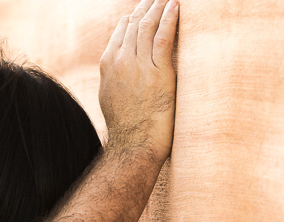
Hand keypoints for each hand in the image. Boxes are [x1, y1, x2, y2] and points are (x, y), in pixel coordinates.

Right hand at [99, 0, 179, 163]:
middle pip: (135, 23)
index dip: (135, 15)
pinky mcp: (158, 73)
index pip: (122, 30)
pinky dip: (170, 19)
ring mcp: (139, 66)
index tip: (145, 7)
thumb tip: (119, 69)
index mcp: (108, 64)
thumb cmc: (127, 127)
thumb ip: (115, 77)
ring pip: (149, 26)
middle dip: (148, 5)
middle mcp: (121, 61)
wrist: (133, 145)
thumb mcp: (110, 97)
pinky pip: (164, 38)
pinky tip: (176, 7)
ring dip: (160, 7)